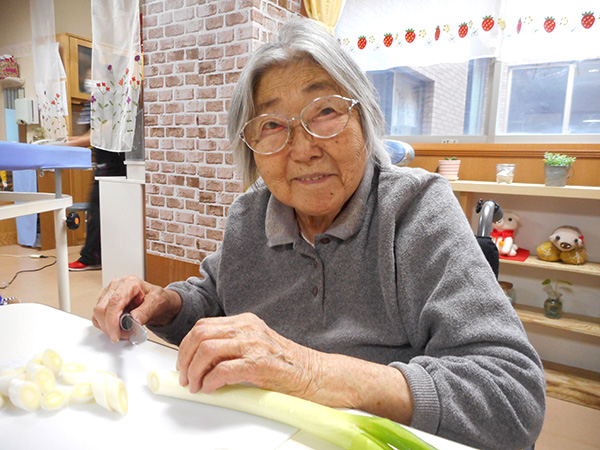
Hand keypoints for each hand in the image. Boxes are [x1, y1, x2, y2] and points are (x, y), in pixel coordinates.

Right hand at [92, 275, 181, 342]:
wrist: (158, 301)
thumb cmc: (158, 299)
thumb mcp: (157, 303)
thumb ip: (145, 311)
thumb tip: (133, 319)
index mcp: (130, 283)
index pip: (115, 301)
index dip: (112, 321)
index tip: (116, 335)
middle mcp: (117, 285)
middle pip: (102, 308)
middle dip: (110, 327)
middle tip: (124, 336)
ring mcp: (110, 292)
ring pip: (98, 313)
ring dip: (108, 327)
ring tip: (123, 332)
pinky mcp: (106, 301)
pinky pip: (98, 316)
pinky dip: (105, 326)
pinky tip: (117, 328)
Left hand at [176, 313, 317, 396]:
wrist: (314, 374)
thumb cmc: (287, 363)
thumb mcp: (256, 344)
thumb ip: (232, 346)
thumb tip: (202, 360)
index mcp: (245, 322)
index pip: (203, 326)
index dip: (186, 346)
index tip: (183, 363)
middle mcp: (248, 328)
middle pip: (200, 336)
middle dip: (185, 359)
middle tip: (186, 377)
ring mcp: (254, 344)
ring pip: (208, 350)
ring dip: (195, 371)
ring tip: (196, 385)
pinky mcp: (260, 364)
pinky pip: (224, 370)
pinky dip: (210, 381)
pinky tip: (211, 388)